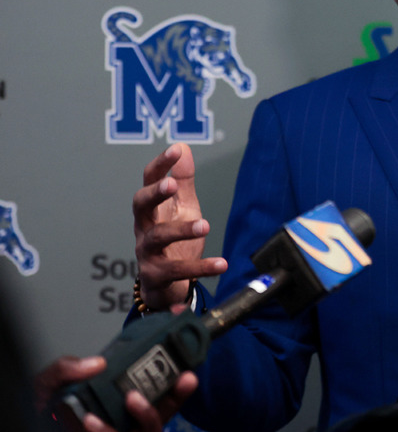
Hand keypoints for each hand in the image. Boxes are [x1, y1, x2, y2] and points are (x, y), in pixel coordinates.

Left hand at [35, 355, 197, 431]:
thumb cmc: (42, 422)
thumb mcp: (46, 388)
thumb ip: (65, 369)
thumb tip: (96, 363)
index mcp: (117, 410)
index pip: (157, 396)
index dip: (177, 382)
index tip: (189, 364)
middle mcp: (124, 430)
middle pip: (165, 415)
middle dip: (178, 396)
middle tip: (180, 378)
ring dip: (146, 414)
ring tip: (131, 398)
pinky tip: (93, 423)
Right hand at [133, 143, 226, 309]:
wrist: (166, 285)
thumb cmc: (173, 241)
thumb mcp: (182, 207)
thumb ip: (184, 180)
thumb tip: (183, 146)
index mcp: (152, 208)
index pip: (150, 181)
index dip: (161, 164)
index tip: (176, 150)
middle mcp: (144, 228)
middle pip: (140, 205)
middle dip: (155, 192)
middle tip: (172, 184)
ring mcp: (147, 253)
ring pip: (157, 238)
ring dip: (181, 230)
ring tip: (205, 226)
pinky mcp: (156, 277)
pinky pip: (177, 272)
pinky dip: (200, 268)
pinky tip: (222, 264)